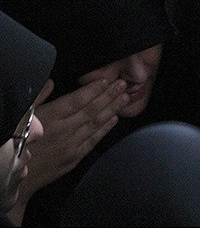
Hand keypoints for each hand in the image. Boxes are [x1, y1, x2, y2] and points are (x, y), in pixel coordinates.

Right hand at [9, 79, 127, 219]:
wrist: (14, 178)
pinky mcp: (74, 158)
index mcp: (49, 118)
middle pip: (91, 110)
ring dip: (112, 109)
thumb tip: (51, 82)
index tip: (106, 80)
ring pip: (95, 124)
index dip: (93, 89)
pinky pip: (93, 140)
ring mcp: (71, 145)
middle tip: (123, 84)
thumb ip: (37, 98)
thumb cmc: (15, 144)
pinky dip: (105, 129)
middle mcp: (63, 130)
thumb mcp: (21, 117)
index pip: (76, 100)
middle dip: (109, 95)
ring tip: (125, 98)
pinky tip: (115, 118)